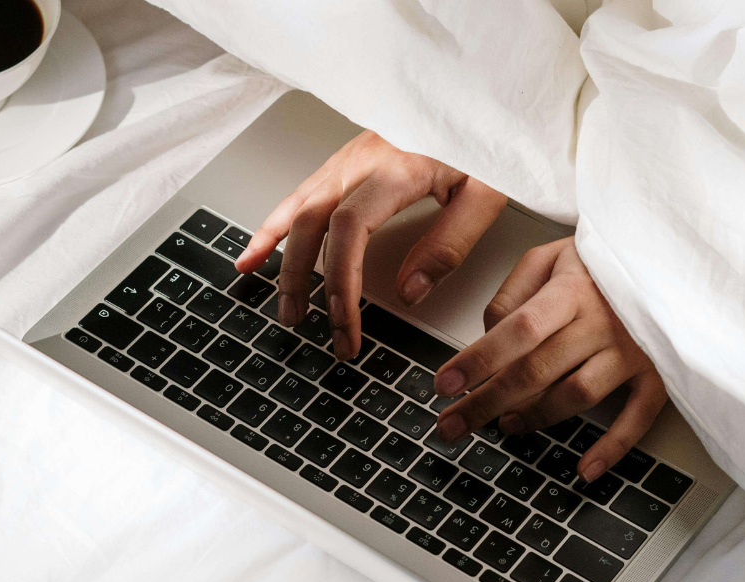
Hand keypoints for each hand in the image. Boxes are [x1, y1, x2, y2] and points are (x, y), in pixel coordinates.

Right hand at [235, 131, 506, 359]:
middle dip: (303, 281)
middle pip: (312, 224)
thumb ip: (450, 244)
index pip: (349, 231)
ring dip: (284, 262)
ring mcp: (349, 158)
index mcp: (396, 167)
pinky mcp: (347, 161)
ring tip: (285, 306)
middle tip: (310, 327)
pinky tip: (257, 252)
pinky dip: (274, 227)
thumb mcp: (487, 192)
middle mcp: (362, 160)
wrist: (475, 92)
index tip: (344, 321)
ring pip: (298, 211)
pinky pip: (300, 196)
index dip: (340, 282)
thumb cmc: (485, 135)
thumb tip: (411, 291)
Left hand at [432, 238, 667, 481]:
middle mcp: (602, 322)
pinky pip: (637, 417)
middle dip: (486, 403)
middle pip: (536, 371)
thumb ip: (512, 294)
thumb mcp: (550, 258)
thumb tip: (486, 338)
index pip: (517, 329)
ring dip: (535, 418)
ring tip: (506, 426)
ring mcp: (633, 351)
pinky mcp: (657, 373)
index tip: (444, 384)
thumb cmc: (600, 263)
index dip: (478, 360)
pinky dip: (612, 448)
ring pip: (576, 396)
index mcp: (571, 290)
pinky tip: (585, 470)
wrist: (672, 261)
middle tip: (451, 425)